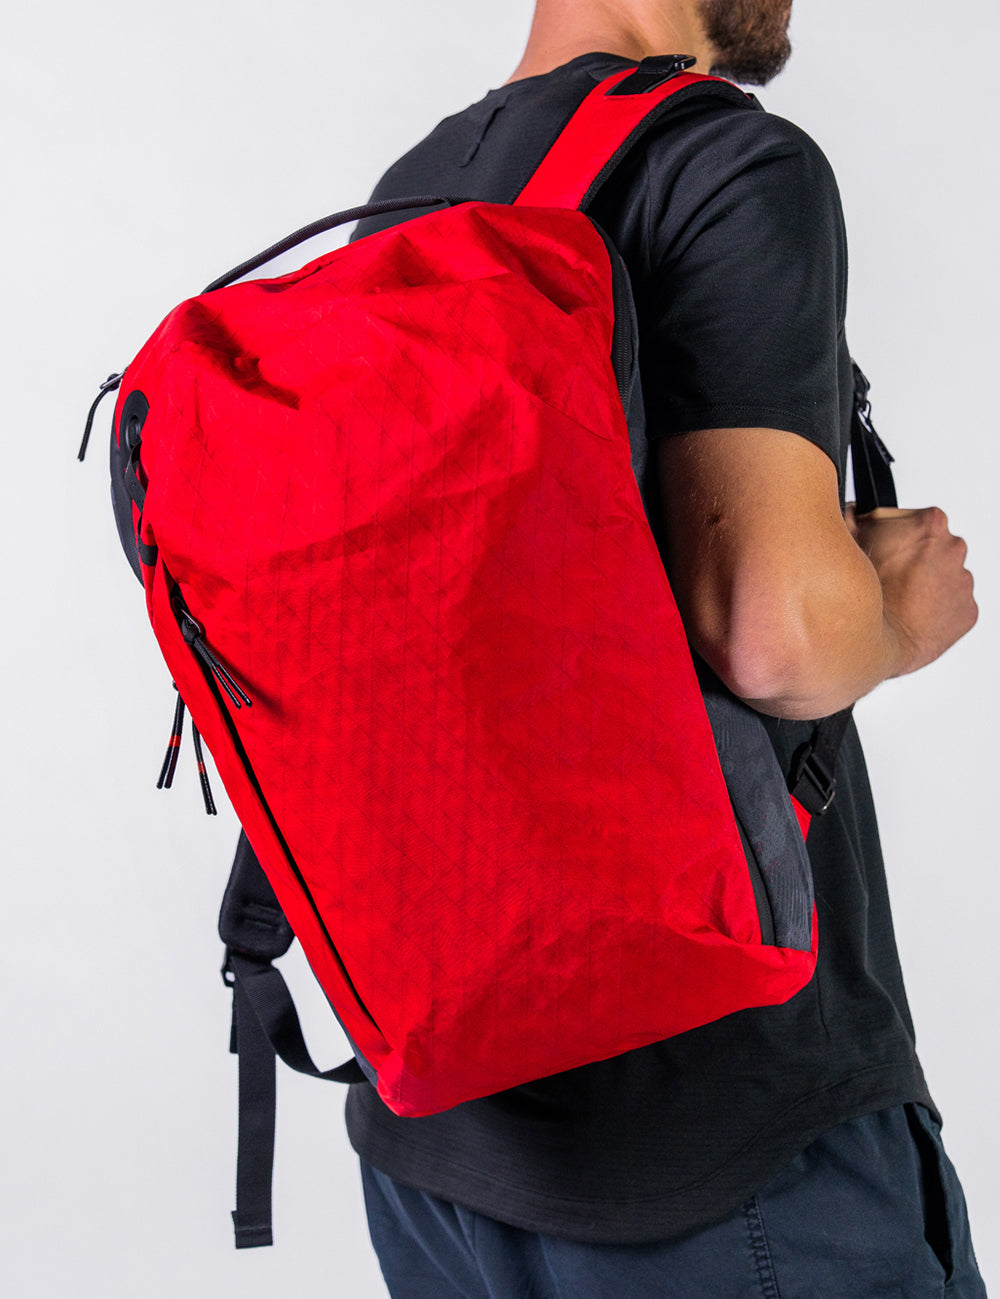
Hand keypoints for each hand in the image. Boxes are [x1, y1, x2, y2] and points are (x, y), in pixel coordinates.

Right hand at [846, 504, 977, 676]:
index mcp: (930, 523)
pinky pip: (952, 604)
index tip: (882, 549)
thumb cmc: (863, 593)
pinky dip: (936, 608)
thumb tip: (852, 511)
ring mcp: (963, 582)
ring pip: (944, 576)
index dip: (893, 534)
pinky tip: (912, 613)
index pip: (913, 520)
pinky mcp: (968, 611)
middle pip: (933, 547)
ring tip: (899, 598)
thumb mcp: (849, 543)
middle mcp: (954, 548)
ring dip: (926, 583)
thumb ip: (854, 518)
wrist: (873, 642)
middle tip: (888, 576)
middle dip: (914, 558)